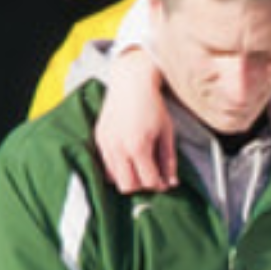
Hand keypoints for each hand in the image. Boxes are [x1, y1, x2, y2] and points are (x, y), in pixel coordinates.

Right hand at [94, 48, 176, 193]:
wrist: (131, 83)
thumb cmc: (153, 106)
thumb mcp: (167, 133)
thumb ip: (168, 160)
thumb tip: (171, 183)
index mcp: (138, 146)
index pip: (148, 181)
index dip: (159, 185)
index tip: (164, 182)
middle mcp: (119, 148)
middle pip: (128, 186)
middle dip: (142, 185)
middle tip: (151, 174)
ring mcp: (106, 144)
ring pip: (114, 179)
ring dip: (129, 177)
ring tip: (140, 165)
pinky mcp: (99, 139)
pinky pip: (106, 165)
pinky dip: (118, 168)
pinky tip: (128, 157)